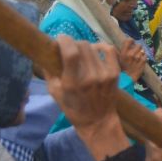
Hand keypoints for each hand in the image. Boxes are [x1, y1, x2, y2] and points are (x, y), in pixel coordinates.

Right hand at [44, 37, 126, 159]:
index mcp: (73, 83)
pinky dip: (100, 47)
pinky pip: (108, 50)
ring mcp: (105, 74)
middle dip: (73, 43)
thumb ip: (50, 72)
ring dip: (85, 46)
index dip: (64, 40)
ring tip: (81, 53)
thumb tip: (46, 52)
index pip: (71, 52)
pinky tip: (95, 51)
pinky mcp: (115, 73)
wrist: (98, 121)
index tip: (60, 39)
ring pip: (93, 47)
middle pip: (82, 45)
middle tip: (69, 49)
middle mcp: (90, 77)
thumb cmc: (73, 108)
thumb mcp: (55, 93)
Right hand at [119, 40, 147, 79]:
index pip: (129, 40)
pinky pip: (146, 56)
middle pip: (139, 45)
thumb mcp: (117, 59)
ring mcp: (138, 58)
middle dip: (138, 48)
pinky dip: (144, 57)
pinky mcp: (143, 62)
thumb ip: (119, 51)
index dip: (131, 41)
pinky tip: (140, 61)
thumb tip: (122, 44)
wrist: (126, 80)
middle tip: (135, 52)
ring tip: (137, 58)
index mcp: (123, 52)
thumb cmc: (121, 69)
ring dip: (141, 53)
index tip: (132, 43)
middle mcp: (131, 54)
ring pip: (143, 51)